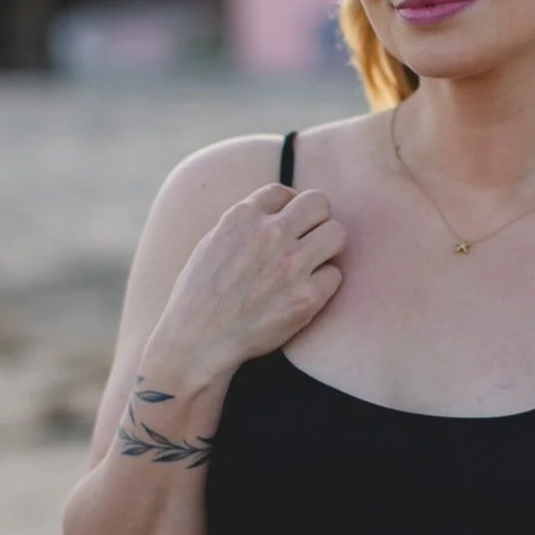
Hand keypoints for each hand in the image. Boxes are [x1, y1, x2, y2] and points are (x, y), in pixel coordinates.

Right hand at [152, 183, 344, 379]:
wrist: (197, 343)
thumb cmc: (198, 298)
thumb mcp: (211, 244)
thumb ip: (244, 225)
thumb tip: (272, 213)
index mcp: (242, 217)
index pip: (284, 191)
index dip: (288, 207)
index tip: (287, 224)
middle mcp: (270, 234)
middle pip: (319, 203)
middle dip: (316, 220)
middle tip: (307, 240)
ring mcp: (291, 265)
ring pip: (337, 233)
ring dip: (327, 247)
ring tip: (312, 263)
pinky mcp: (307, 297)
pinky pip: (335, 275)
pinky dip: (323, 284)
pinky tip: (305, 293)